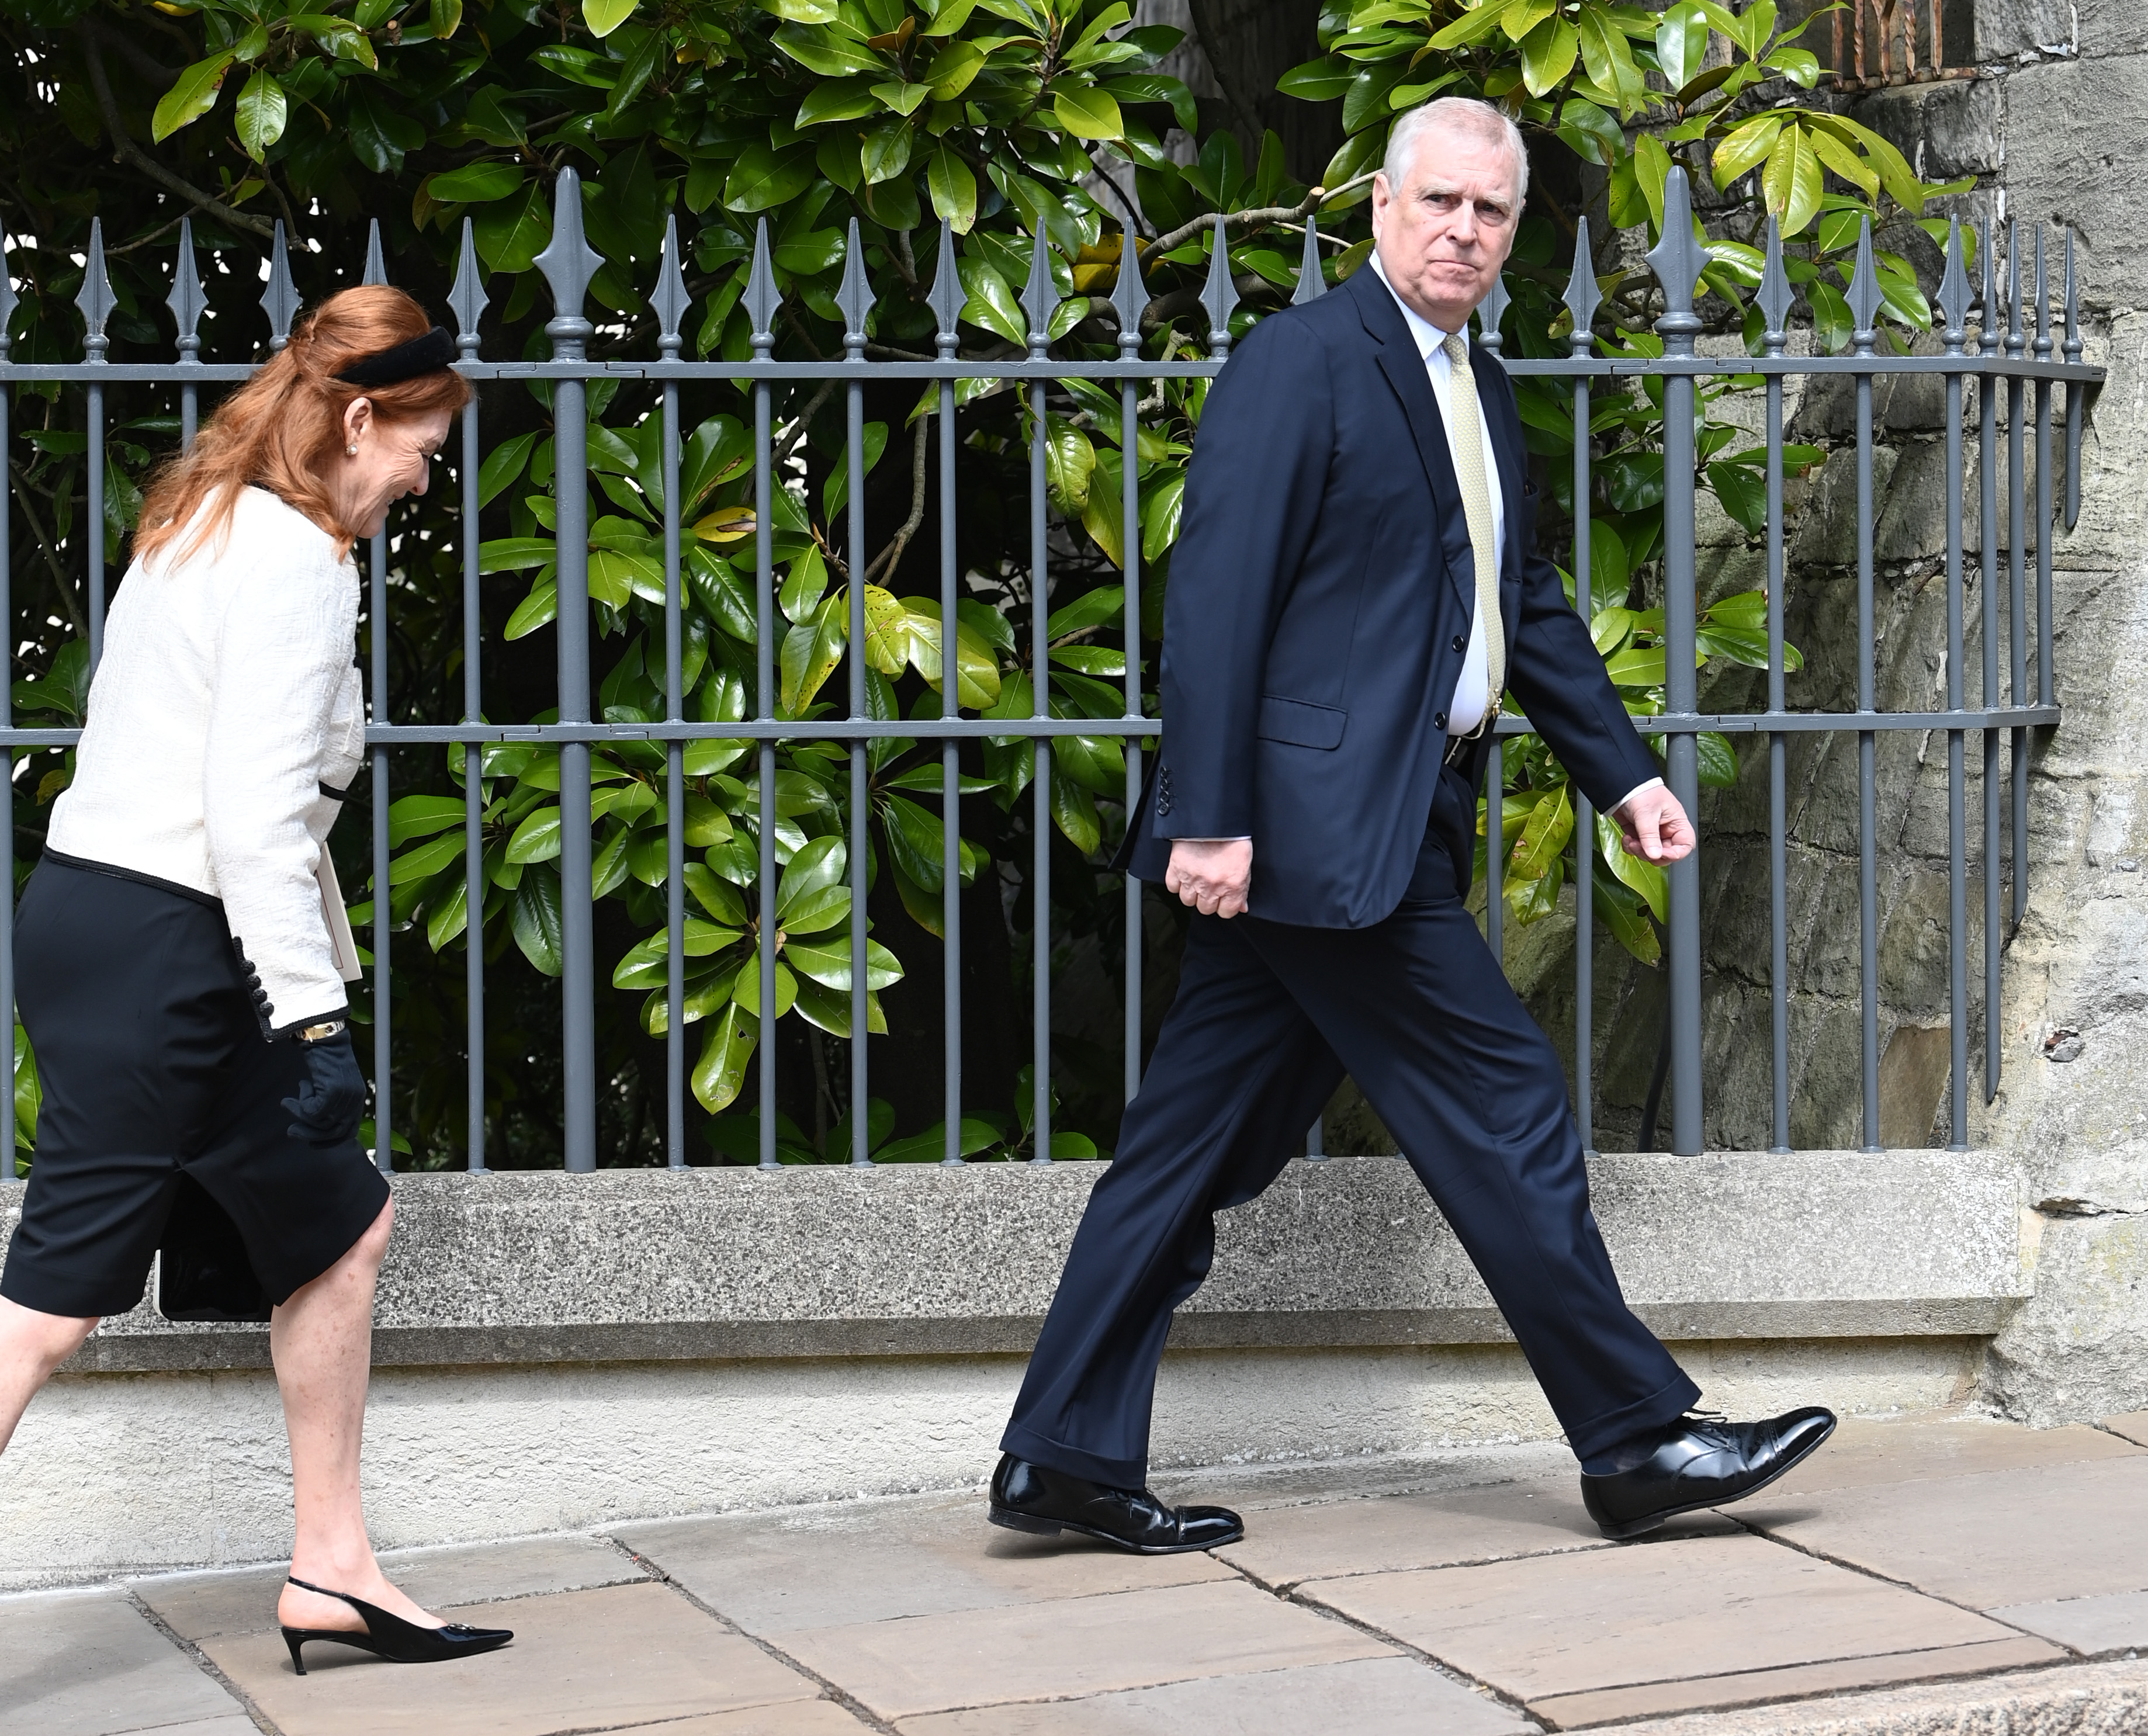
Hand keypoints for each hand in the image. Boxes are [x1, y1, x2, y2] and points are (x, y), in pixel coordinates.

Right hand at [282, 1028, 367, 1146]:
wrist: (325, 1037)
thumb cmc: (325, 1058)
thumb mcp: (331, 1084)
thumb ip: (329, 1104)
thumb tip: (312, 1124)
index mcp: (358, 1099)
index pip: (349, 1132)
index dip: (330, 1142)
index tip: (312, 1144)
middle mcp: (356, 1100)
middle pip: (334, 1132)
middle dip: (310, 1136)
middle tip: (290, 1132)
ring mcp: (346, 1096)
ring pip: (320, 1123)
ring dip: (300, 1115)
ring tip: (288, 1102)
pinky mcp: (333, 1091)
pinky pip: (312, 1111)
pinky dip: (301, 1104)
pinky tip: (300, 1087)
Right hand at [1166, 838, 1253, 917]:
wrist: (1213, 819)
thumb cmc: (1232, 838)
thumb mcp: (1245, 865)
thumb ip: (1242, 889)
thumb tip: (1241, 906)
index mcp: (1232, 885)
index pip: (1226, 912)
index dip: (1225, 906)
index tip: (1224, 900)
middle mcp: (1212, 886)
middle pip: (1205, 909)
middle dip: (1208, 900)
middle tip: (1210, 887)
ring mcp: (1192, 879)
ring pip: (1187, 900)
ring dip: (1192, 893)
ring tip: (1196, 880)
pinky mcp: (1177, 869)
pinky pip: (1172, 887)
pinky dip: (1177, 883)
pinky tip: (1185, 875)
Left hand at [1614, 785, 1695, 863]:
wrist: (1620, 785)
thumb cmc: (1640, 791)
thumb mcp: (1646, 814)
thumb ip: (1650, 836)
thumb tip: (1655, 855)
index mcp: (1677, 822)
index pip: (1685, 845)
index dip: (1675, 854)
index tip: (1661, 854)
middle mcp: (1667, 829)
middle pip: (1666, 853)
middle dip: (1651, 854)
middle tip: (1640, 846)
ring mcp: (1653, 833)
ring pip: (1650, 854)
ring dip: (1639, 851)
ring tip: (1630, 840)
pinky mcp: (1639, 835)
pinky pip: (1638, 849)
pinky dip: (1631, 848)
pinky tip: (1626, 838)